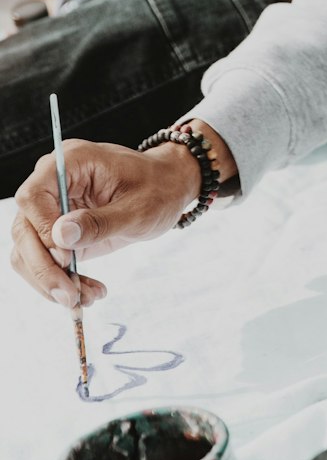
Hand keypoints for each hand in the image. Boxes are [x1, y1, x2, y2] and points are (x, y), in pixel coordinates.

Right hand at [10, 138, 200, 308]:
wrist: (168, 188)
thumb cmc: (158, 188)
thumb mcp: (138, 208)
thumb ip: (100, 222)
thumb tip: (60, 236)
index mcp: (71, 161)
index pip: (33, 196)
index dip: (43, 230)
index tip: (67, 257)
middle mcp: (53, 182)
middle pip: (25, 229)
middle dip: (44, 268)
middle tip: (70, 297)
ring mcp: (51, 207)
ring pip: (27, 251)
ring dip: (51, 281)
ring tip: (85, 298)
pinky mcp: (56, 231)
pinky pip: (44, 260)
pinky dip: (60, 281)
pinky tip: (86, 292)